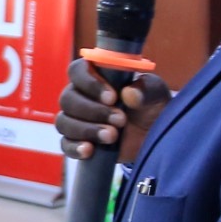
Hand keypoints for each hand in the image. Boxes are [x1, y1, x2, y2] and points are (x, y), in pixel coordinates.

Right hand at [57, 58, 171, 165]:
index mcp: (96, 76)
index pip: (77, 70)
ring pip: (64, 122)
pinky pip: (65, 145)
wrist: (154, 137)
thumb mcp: (156, 94)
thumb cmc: (151, 107)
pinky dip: (75, 147)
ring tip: (112, 136)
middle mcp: (81, 96)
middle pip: (68, 99)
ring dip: (87, 129)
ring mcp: (76, 120)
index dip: (89, 83)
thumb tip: (129, 94)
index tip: (112, 97)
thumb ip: (146, 89)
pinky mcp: (78, 142)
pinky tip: (89, 150)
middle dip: (93, 111)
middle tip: (120, 120)